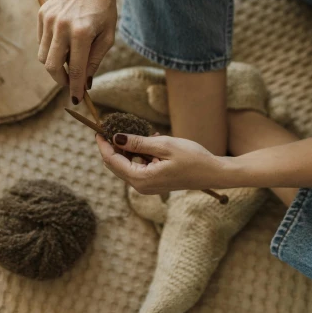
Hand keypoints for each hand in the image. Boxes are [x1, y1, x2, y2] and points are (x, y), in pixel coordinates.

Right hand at [37, 0, 116, 103]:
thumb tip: (85, 84)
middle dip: (61, 80)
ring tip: (70, 61)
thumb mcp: (108, 37)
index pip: (76, 69)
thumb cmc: (104, 10)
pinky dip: (51, 49)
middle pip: (52, 66)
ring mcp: (49, 20)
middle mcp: (61, 26)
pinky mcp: (42, 15)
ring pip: (44, 56)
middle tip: (70, 84)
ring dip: (55, 65)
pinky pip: (42, 41)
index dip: (76, 87)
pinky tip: (64, 43)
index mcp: (81, 32)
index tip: (77, 99)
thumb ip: (95, 61)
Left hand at [96, 132, 226, 195]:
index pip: (112, 160)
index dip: (103, 144)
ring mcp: (147, 186)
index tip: (98, 129)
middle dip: (112, 146)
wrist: (213, 173)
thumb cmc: (192, 158)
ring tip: (141, 132)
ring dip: (129, 148)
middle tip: (112, 126)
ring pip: (127, 165)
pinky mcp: (153, 182)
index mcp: (141, 178)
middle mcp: (140, 186)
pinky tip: (152, 141)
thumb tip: (116, 138)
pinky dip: (140, 153)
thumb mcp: (164, 145)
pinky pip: (138, 166)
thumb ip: (138, 143)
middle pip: (116, 164)